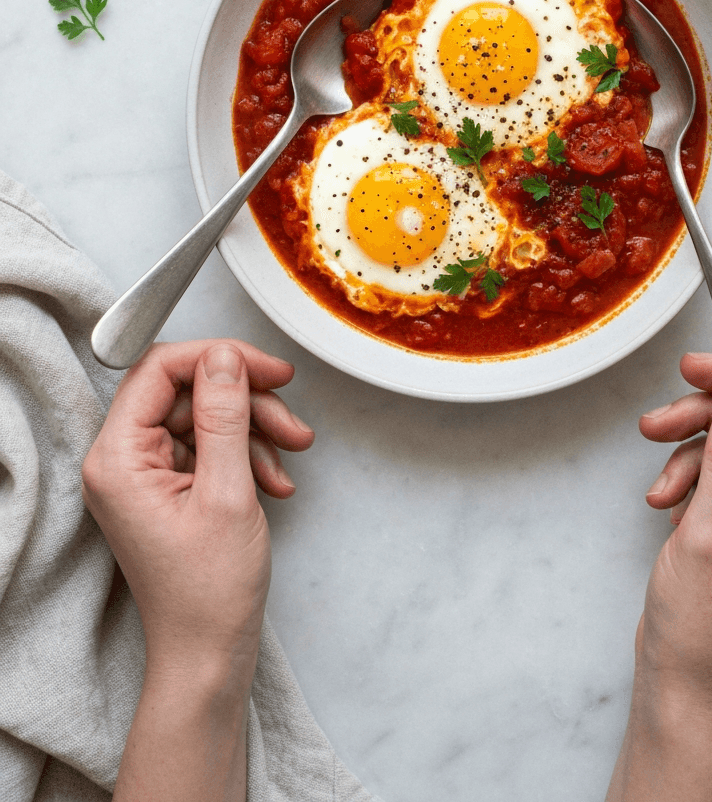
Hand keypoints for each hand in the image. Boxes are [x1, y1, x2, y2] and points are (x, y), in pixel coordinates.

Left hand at [81, 339, 312, 679]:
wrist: (208, 654)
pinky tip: (275, 479)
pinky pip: (209, 445)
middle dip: (247, 401)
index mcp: (118, 458)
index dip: (220, 359)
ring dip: (255, 428)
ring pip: (205, 416)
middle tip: (290, 417)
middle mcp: (122, 461)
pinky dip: (248, 454)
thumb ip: (225, 416)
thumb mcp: (227, 493)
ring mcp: (144, 475)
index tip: (268, 368)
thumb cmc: (207, 594)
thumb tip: (225, 358)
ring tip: (292, 453)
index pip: (160, 370)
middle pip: (188, 391)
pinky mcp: (167, 487)